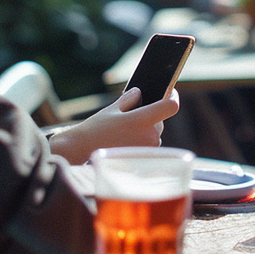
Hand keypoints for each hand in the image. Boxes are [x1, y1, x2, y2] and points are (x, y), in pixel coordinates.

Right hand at [48, 87, 180, 163]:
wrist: (82, 152)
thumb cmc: (96, 130)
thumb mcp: (112, 110)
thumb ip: (129, 100)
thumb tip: (139, 93)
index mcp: (142, 120)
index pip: (171, 106)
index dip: (172, 97)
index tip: (170, 92)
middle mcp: (149, 136)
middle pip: (160, 121)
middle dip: (150, 117)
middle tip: (132, 118)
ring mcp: (148, 150)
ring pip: (154, 135)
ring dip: (145, 132)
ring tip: (124, 133)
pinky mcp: (144, 161)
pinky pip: (148, 147)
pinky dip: (140, 143)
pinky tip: (125, 143)